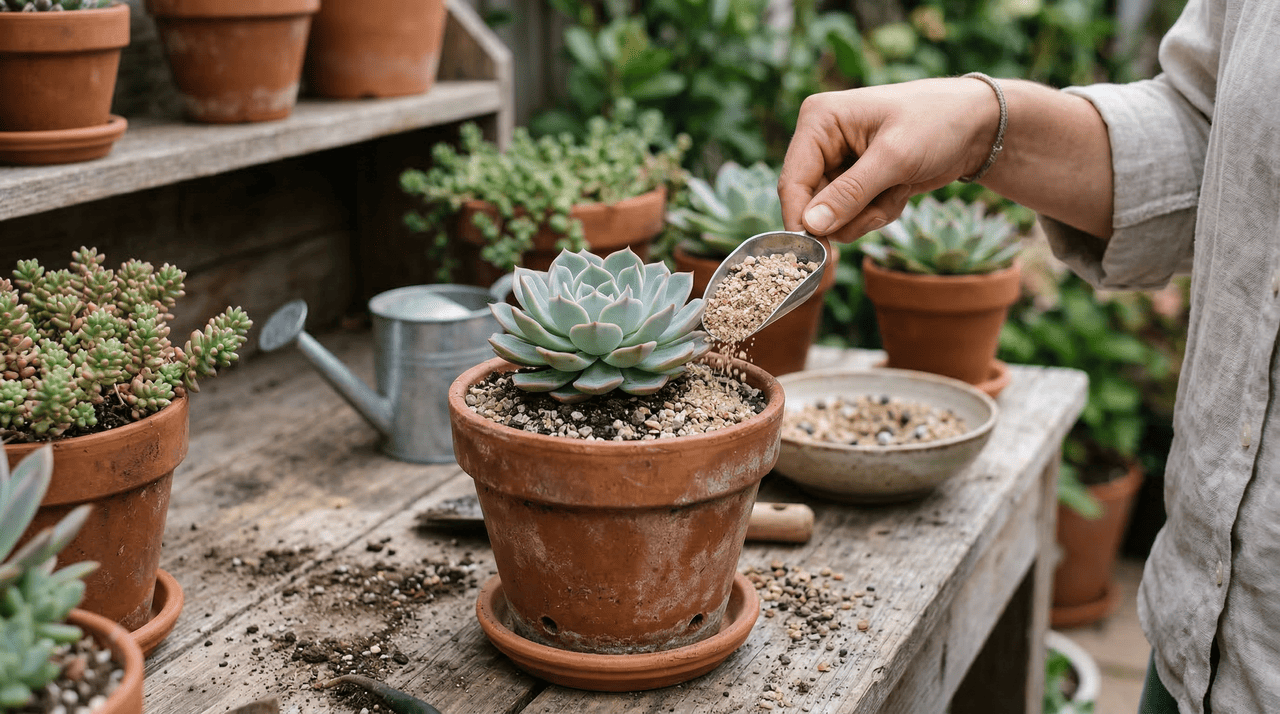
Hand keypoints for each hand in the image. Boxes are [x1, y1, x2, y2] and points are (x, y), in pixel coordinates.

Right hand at [778, 78, 999, 242]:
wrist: (978, 125)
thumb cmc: (938, 123)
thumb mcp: (894, 158)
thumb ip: (850, 193)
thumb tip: (811, 226)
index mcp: (819, 121)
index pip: (793, 182)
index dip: (801, 220)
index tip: (817, 253)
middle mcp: (821, 141)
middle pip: (812, 205)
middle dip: (851, 214)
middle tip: (884, 204)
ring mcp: (838, 163)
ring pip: (834, 216)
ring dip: (869, 214)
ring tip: (899, 187)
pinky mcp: (855, 181)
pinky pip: (854, 216)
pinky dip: (880, 211)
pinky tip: (902, 188)